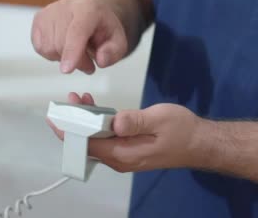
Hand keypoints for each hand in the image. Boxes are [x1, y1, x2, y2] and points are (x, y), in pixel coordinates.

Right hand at [31, 0, 127, 73]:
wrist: (91, 15)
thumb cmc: (103, 29)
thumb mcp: (118, 41)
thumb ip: (113, 52)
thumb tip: (101, 60)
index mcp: (89, 8)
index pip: (77, 30)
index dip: (72, 51)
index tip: (67, 70)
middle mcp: (67, 5)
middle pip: (62, 44)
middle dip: (76, 61)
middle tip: (89, 64)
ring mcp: (50, 11)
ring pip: (49, 48)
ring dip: (63, 58)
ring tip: (77, 52)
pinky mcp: (39, 19)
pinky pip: (40, 47)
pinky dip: (52, 53)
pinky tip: (63, 46)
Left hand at [48, 93, 205, 172]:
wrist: (200, 143)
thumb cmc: (183, 131)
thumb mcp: (160, 120)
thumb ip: (136, 121)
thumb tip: (114, 122)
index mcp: (124, 154)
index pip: (87, 146)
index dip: (69, 131)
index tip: (57, 116)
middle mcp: (119, 159)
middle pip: (87, 144)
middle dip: (74, 123)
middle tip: (70, 99)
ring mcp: (123, 155)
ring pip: (95, 141)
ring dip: (85, 121)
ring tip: (80, 99)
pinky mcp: (127, 149)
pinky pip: (105, 139)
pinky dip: (96, 124)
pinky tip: (95, 109)